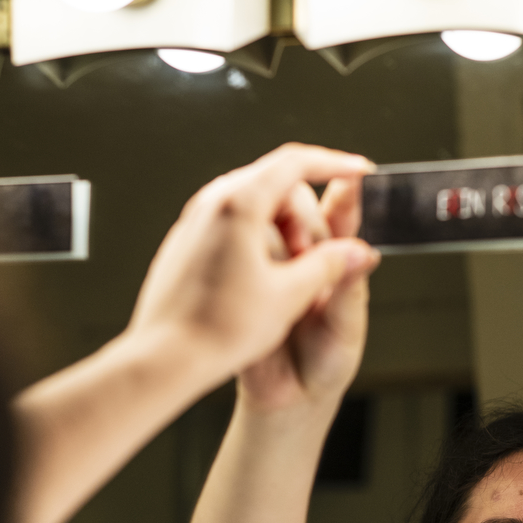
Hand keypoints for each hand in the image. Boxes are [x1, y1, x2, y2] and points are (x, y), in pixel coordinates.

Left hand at [125, 144, 378, 386]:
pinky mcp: (186, 243)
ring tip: (291, 274)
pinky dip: (259, 239)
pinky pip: (232, 224)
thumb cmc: (219, 330)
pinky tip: (264, 280)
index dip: (334, 164)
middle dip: (306, 214)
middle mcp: (212, 203)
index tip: (358, 170)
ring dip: (284, 228)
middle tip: (318, 256)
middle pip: (276, 183)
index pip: (296, 164)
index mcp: (239, 205)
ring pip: (254, 204)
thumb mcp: (289, 297)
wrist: (164, 359)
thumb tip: (358, 251)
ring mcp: (195, 221)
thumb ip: (329, 265)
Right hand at [239, 175, 377, 412]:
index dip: (349, 192)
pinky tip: (254, 275)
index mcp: (336, 260)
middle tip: (307, 252)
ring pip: (266, 226)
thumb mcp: (346, 327)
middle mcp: (302, 256)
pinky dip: (247, 258)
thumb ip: (350, 288)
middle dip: (303, 221)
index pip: (341, 213)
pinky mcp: (240, 278)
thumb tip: (363, 252)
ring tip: (286, 276)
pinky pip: (238, 253)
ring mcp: (268, 264)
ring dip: (276, 241)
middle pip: (297, 207)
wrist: (286, 399)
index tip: (356, 174)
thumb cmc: (326, 362)